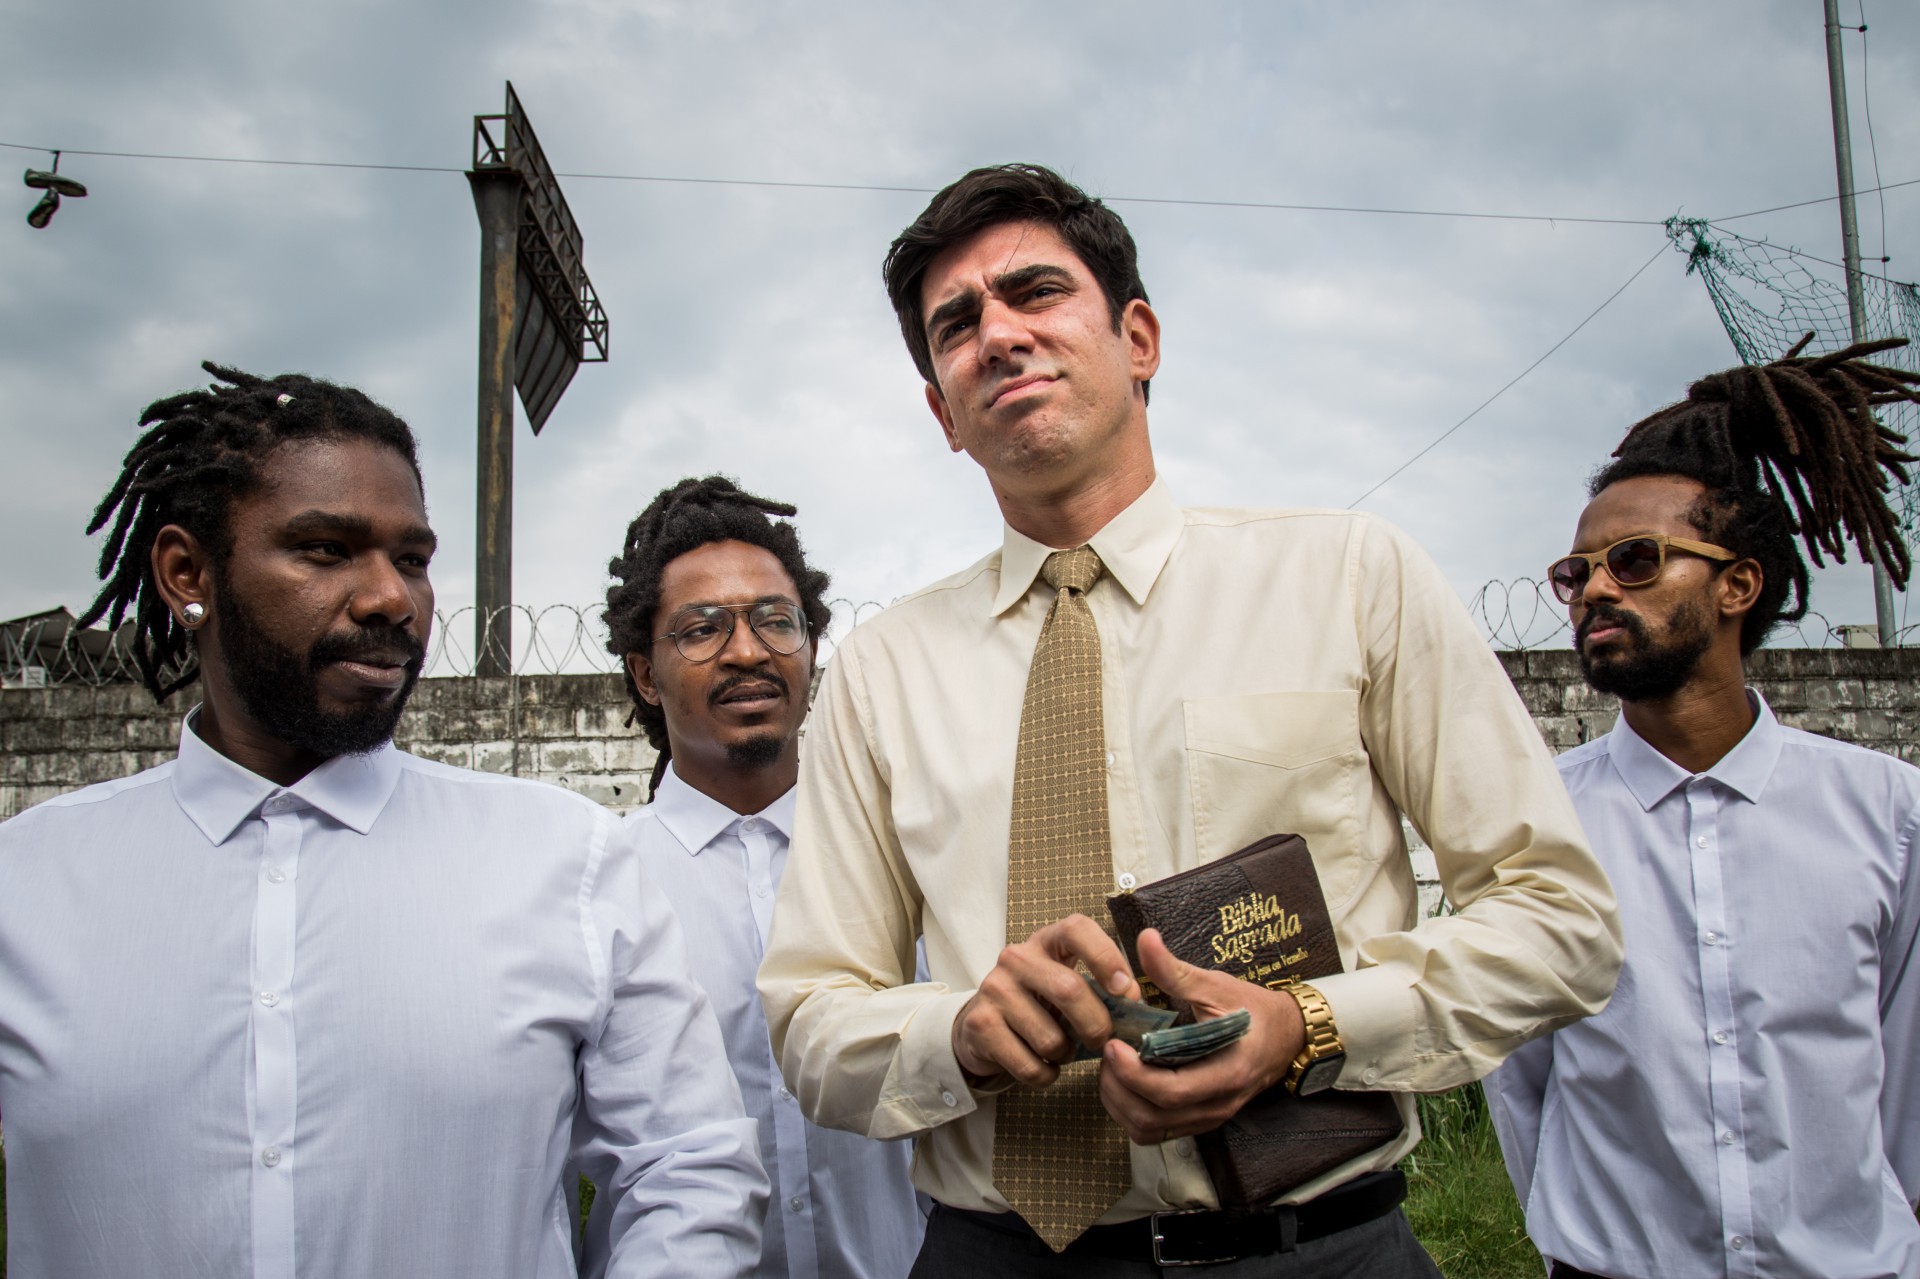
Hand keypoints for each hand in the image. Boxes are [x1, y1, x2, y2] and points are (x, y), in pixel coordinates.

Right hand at [951, 913, 1141, 1087]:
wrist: (985, 1027)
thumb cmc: (1041, 1003)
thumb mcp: (1069, 984)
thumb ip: (1102, 988)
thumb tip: (1133, 999)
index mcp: (1046, 941)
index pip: (1077, 929)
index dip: (1106, 957)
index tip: (1124, 991)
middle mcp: (1016, 958)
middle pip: (1069, 989)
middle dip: (1096, 1025)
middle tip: (1102, 1041)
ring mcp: (994, 989)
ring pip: (1050, 1038)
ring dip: (1066, 1055)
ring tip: (1062, 1050)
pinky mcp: (979, 1024)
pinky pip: (1029, 1065)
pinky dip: (1046, 1075)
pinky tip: (1044, 1065)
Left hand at [1099, 928, 1306, 1144]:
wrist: (1285, 1036)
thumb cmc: (1252, 1010)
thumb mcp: (1216, 986)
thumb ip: (1175, 970)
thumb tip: (1146, 939)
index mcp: (1227, 1072)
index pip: (1172, 1091)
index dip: (1134, 1073)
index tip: (1113, 1045)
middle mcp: (1218, 1103)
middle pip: (1153, 1116)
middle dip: (1119, 1087)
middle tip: (1107, 1052)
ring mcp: (1208, 1117)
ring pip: (1149, 1130)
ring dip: (1120, 1103)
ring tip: (1112, 1067)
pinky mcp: (1199, 1120)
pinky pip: (1156, 1132)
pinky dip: (1131, 1113)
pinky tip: (1124, 1084)